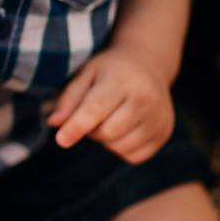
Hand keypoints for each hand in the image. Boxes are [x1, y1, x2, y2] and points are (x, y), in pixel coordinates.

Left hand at [47, 46, 174, 163]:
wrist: (148, 64)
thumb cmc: (110, 70)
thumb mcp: (86, 74)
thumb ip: (69, 98)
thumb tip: (55, 123)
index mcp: (123, 80)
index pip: (96, 109)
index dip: (76, 127)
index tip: (61, 140)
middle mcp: (146, 98)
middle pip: (107, 132)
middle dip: (91, 130)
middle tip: (93, 115)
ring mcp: (159, 117)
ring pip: (120, 147)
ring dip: (106, 140)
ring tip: (109, 119)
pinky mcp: (165, 132)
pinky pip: (135, 156)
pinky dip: (122, 149)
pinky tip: (122, 130)